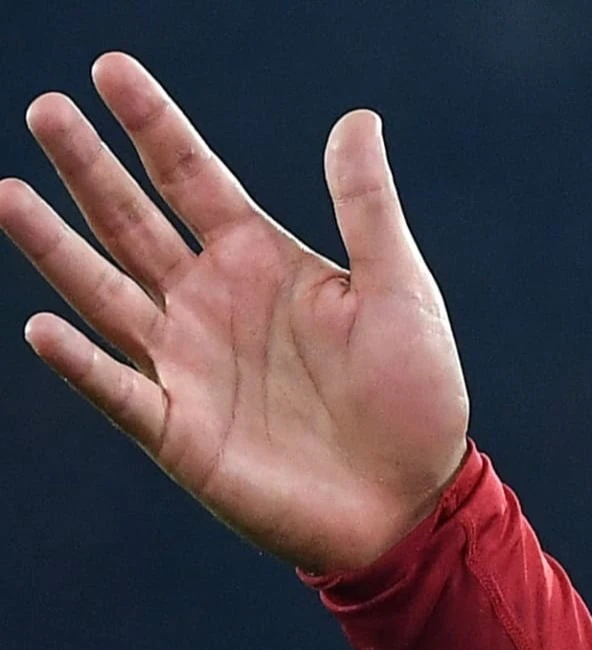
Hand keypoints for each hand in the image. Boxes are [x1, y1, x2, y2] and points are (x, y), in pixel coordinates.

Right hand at [4, 54, 466, 574]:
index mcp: (257, 260)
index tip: (110, 69)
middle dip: (88, 167)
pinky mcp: (178, 431)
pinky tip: (44, 329)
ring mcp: (184, 363)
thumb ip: (367, 208)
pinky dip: (81, 364)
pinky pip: (119, 391)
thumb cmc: (415, 398)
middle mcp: (206, 301)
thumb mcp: (401, 292)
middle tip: (47, 110)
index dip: (153, 125)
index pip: (191, 177)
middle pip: (131, 220)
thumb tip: (357, 118)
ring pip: (104, 292)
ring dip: (55, 247)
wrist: (414, 505)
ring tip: (7, 193)